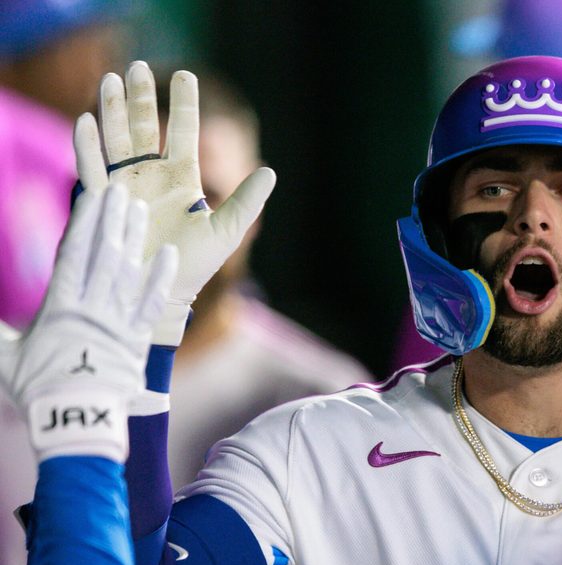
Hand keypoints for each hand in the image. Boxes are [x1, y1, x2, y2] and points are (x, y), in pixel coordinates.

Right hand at [0, 185, 176, 462]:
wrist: (77, 420)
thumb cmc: (38, 390)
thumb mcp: (7, 359)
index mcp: (60, 308)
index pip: (73, 255)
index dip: (83, 223)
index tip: (92, 197)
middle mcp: (92, 308)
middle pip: (104, 256)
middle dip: (112, 221)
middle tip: (121, 191)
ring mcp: (118, 322)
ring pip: (128, 273)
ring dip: (135, 240)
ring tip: (141, 211)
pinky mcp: (139, 340)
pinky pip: (152, 304)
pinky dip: (161, 278)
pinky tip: (170, 254)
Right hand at [74, 61, 275, 344]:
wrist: (159, 295)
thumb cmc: (192, 268)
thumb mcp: (226, 232)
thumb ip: (247, 201)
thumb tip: (270, 171)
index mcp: (181, 180)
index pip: (184, 134)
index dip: (185, 105)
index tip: (184, 75)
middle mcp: (151, 178)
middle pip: (145, 128)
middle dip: (141, 98)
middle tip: (138, 66)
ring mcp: (125, 187)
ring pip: (116, 140)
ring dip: (113, 110)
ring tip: (111, 80)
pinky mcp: (102, 203)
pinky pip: (91, 169)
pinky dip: (87, 146)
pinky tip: (86, 121)